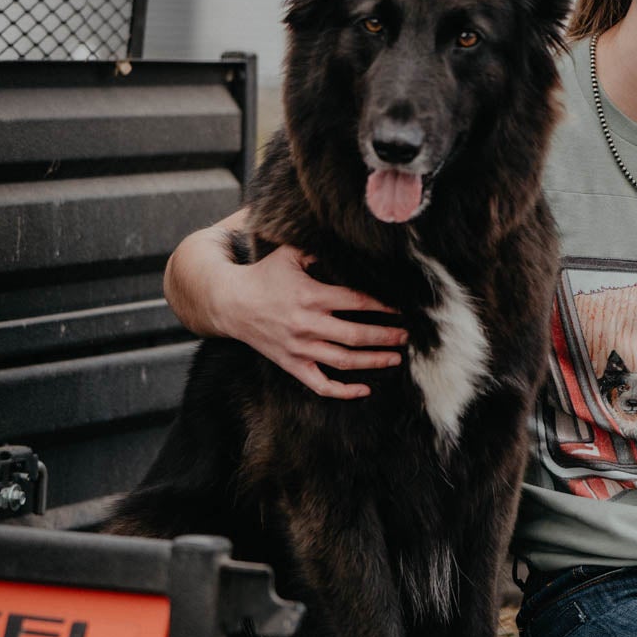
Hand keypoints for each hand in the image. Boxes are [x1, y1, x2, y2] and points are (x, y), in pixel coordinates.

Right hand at [212, 244, 406, 399]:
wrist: (230, 303)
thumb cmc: (264, 276)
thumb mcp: (289, 255)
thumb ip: (318, 251)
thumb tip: (349, 246)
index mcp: (311, 296)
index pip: (356, 302)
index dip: (383, 306)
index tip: (401, 308)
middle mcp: (308, 324)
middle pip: (357, 335)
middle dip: (387, 336)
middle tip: (407, 335)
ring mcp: (300, 348)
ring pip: (345, 361)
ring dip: (374, 361)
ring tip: (396, 357)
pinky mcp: (292, 365)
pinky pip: (321, 385)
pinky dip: (344, 391)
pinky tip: (365, 389)